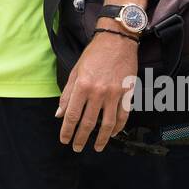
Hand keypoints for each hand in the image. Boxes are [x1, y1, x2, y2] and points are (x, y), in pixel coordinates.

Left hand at [56, 19, 138, 151]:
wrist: (117, 40)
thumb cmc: (94, 54)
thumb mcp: (75, 71)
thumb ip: (67, 94)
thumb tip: (60, 114)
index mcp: (82, 86)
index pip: (72, 115)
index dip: (67, 130)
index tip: (64, 140)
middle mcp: (98, 92)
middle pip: (89, 122)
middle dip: (81, 138)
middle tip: (77, 147)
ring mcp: (115, 93)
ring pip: (108, 123)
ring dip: (101, 138)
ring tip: (96, 147)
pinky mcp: (127, 92)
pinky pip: (123, 116)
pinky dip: (118, 127)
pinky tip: (113, 134)